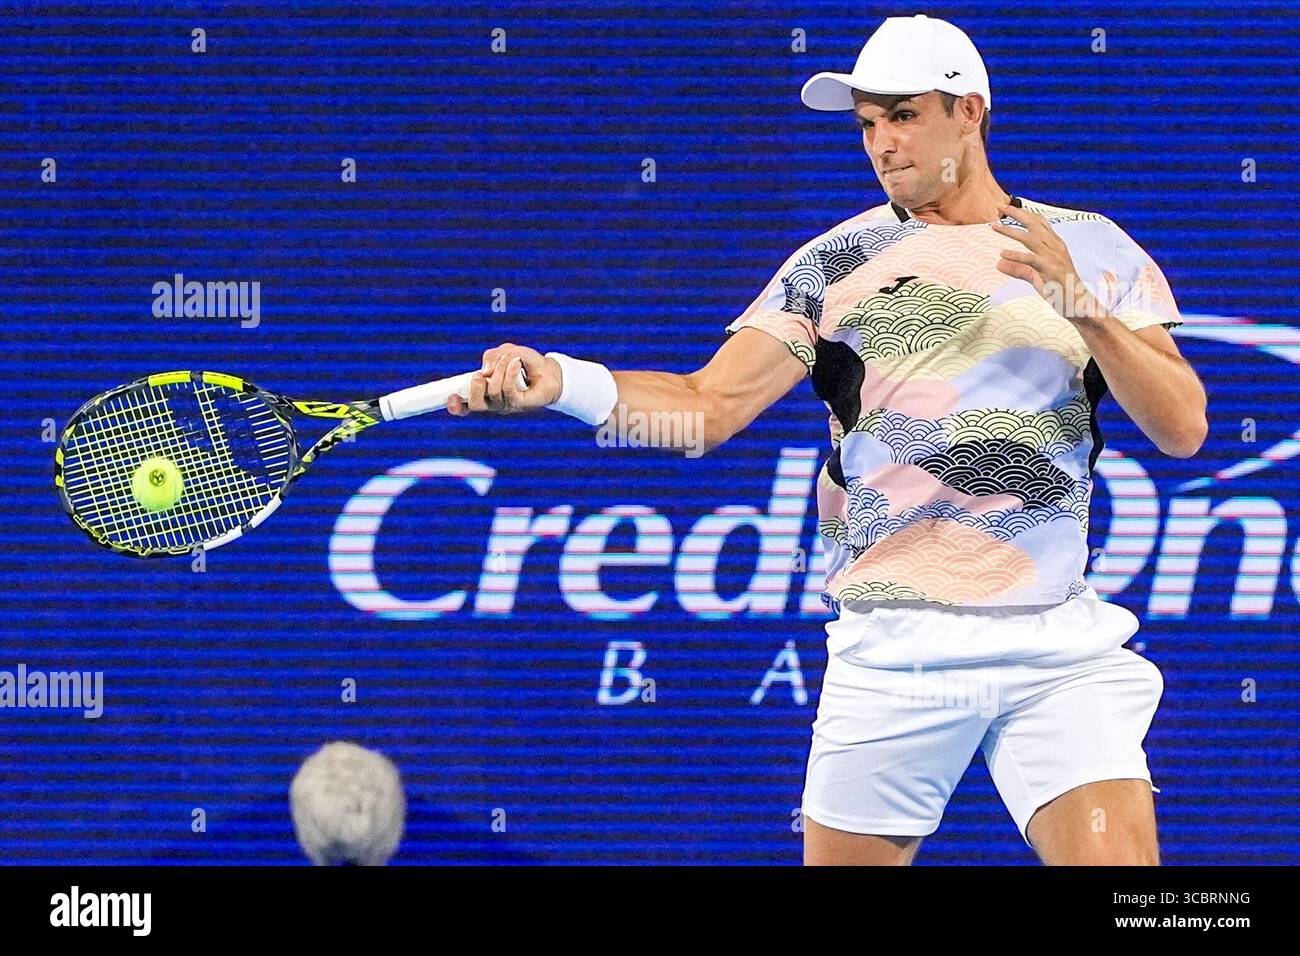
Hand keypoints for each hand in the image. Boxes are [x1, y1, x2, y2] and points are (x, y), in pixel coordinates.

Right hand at [446, 343, 562, 415]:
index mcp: (484, 392)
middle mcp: (493, 402)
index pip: (465, 405)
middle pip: (475, 404)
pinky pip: (508, 390)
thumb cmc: (526, 362)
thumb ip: (492, 357)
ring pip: (493, 391)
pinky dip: (510, 372)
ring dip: (500, 369)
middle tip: (480, 375)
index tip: (451, 397)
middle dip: (475, 388)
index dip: (455, 405)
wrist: (549, 370)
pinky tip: (517, 362)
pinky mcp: (521, 404)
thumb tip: (485, 371)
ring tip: (512, 359)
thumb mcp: (506, 352)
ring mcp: (507, 405)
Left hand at [991, 204, 1102, 322]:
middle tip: (998, 206)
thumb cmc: (1059, 290)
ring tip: (994, 226)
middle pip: (1034, 224)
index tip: (1008, 207)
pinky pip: (1030, 259)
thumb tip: (998, 264)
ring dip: (1010, 230)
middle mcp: (1055, 247)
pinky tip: (1002, 253)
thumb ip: (1018, 269)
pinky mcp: (1050, 270)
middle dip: (1016, 213)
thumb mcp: (1035, 277)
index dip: (1024, 213)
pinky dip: (1016, 255)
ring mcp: (1053, 257)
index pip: (1040, 223)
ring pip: (1029, 238)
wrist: (1078, 304)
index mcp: (1055, 245)